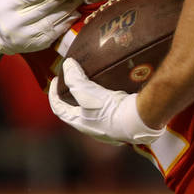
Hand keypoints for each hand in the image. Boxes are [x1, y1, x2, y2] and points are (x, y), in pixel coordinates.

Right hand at [0, 0, 80, 57]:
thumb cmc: (3, 8)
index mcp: (7, 6)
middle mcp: (16, 22)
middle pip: (43, 8)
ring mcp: (27, 35)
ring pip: (51, 21)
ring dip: (67, 10)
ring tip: (77, 1)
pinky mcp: (36, 45)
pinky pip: (54, 34)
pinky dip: (66, 24)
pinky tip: (74, 15)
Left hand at [48, 59, 165, 145]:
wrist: (140, 120)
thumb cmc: (110, 110)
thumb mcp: (87, 92)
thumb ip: (74, 79)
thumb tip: (67, 65)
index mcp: (81, 124)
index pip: (59, 110)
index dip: (53, 94)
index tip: (55, 80)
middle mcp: (94, 129)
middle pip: (77, 111)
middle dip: (73, 97)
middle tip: (74, 81)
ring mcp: (110, 127)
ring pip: (95, 111)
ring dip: (92, 98)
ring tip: (94, 82)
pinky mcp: (124, 121)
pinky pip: (112, 109)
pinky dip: (109, 99)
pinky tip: (114, 89)